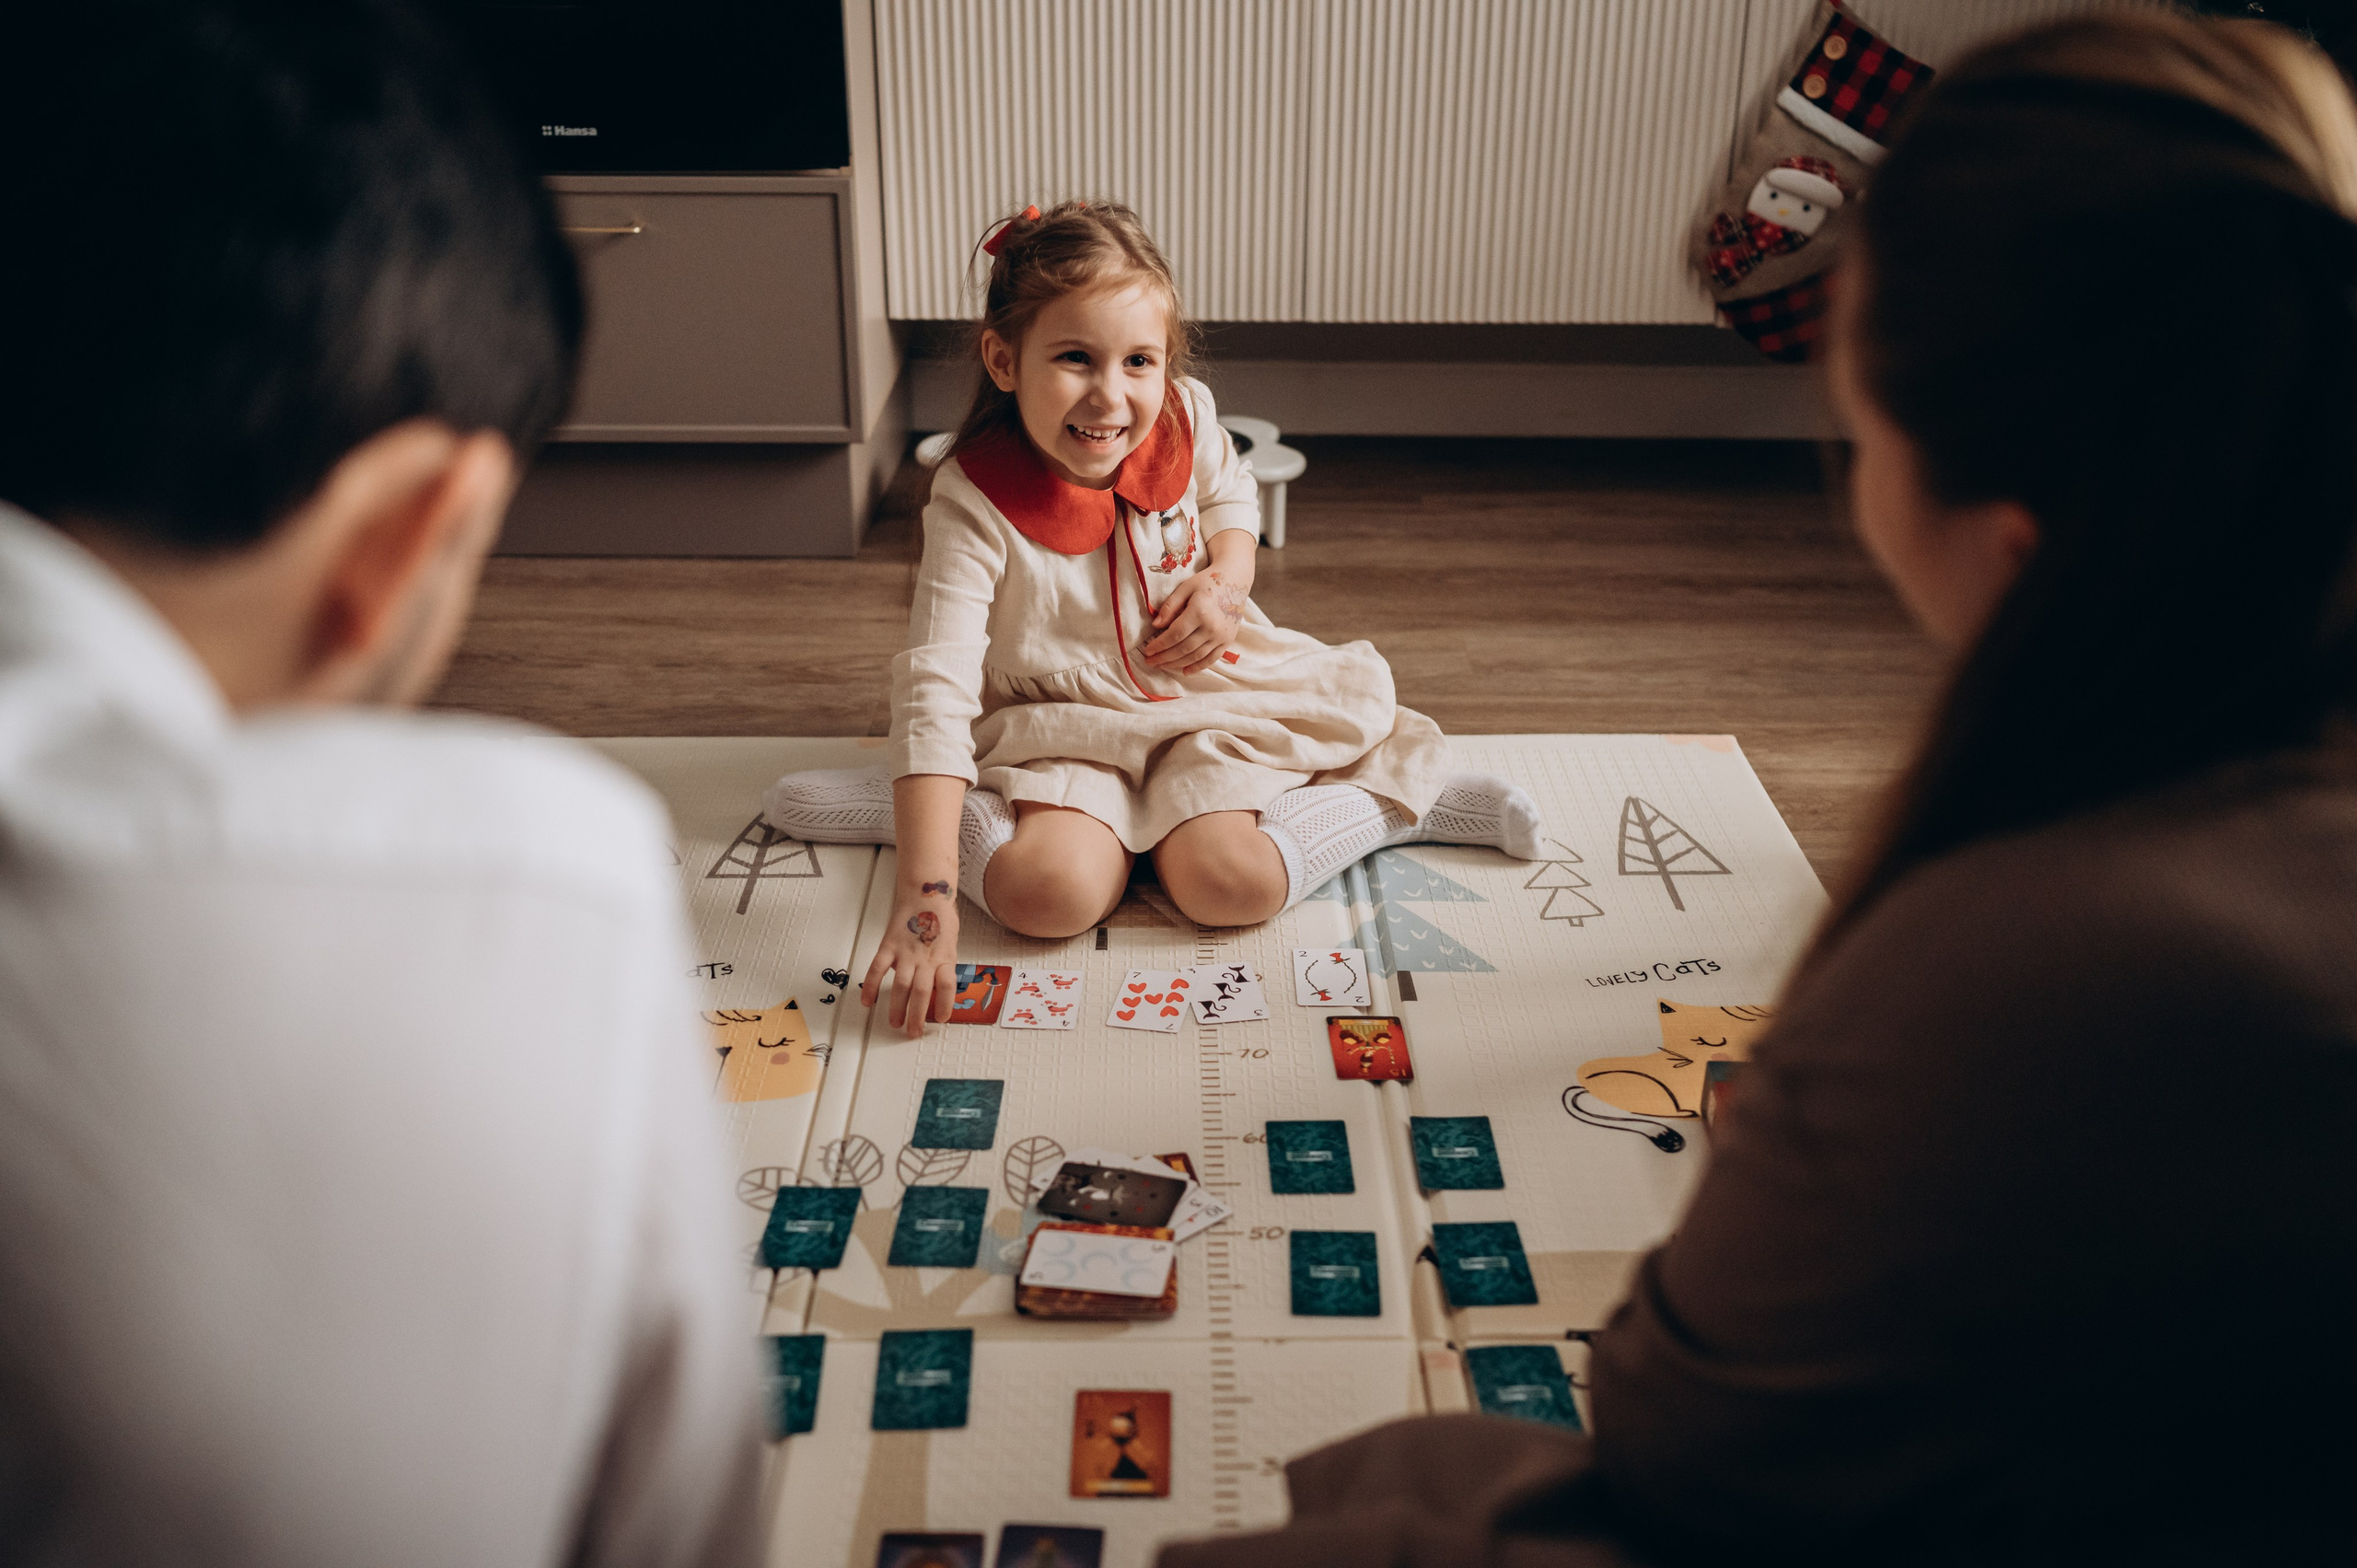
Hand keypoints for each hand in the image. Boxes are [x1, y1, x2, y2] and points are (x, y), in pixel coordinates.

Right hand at [861, 887, 961, 1037]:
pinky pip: (878, 969)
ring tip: (894, 1023)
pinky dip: (872, 986)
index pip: (947, 986)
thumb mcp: (950, 944)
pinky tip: (868, 1000)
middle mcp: (926, 957)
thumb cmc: (940, 917)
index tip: (941, 1019)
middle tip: (913, 1032)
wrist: (926, 893)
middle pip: (922, 992)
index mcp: (944, 957)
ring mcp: (906, 952)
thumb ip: (944, 965)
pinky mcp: (889, 946)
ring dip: (897, 1007)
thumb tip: (940, 988)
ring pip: (901, 985)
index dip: (944, 1004)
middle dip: (916, 1016)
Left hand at [1143, 567, 1246, 672]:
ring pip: (1196, 657)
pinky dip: (1197, 667)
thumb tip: (1156, 625)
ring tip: (1162, 665)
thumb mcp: (1185, 588)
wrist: (1235, 580)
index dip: (1159, 645)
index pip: (1175, 635)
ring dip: (1176, 664)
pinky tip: (1184, 671)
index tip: (1147, 650)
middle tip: (1150, 661)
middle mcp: (1212, 627)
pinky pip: (1211, 658)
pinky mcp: (1228, 640)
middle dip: (1164, 657)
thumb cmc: (1207, 582)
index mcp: (1200, 612)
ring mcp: (1222, 636)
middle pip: (1183, 649)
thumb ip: (1170, 606)